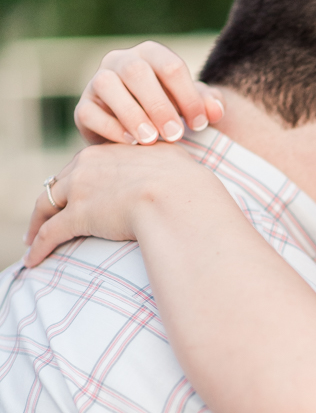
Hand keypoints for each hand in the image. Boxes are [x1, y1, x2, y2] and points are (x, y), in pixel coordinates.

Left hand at [24, 142, 204, 265]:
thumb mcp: (173, 158)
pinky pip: (49, 233)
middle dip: (50, 200)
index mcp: (109, 151)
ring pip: (46, 205)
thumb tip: (171, 162)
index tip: (75, 192)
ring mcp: (80, 189)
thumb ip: (162, 159)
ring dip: (36, 223)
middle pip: (58, 182)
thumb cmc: (186, 183)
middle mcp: (88, 164)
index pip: (84, 165)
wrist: (177, 197)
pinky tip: (32, 261)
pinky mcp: (77, 216)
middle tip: (43, 216)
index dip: (77, 180)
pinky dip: (38, 247)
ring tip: (31, 239)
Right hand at [75, 41, 224, 145]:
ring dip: (132, 113)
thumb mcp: (192, 106)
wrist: (138, 134)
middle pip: (137, 71)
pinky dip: (111, 128)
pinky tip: (132, 143)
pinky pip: (89, 112)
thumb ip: (207, 104)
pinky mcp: (83, 107)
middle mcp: (121, 60)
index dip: (188, 96)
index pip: (171, 66)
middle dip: (159, 105)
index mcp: (152, 55)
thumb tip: (216, 111)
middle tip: (176, 135)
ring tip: (151, 140)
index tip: (200, 124)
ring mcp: (98, 82)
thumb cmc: (170, 112)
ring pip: (107, 85)